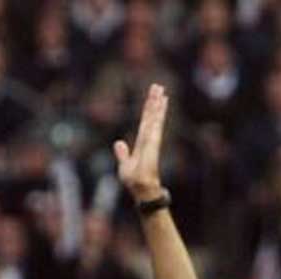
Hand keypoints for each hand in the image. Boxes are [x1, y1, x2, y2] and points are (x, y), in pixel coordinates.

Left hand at [113, 83, 168, 201]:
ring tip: (162, 90)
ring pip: (155, 117)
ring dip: (158, 103)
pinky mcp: (153, 141)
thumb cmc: (134, 182)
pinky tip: (163, 102)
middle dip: (154, 101)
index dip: (148, 110)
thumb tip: (118, 142)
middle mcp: (148, 139)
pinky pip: (156, 122)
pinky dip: (159, 112)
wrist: (141, 190)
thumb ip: (122, 153)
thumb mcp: (124, 166)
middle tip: (158, 86)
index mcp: (141, 143)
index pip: (145, 122)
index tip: (153, 98)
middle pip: (151, 116)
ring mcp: (152, 139)